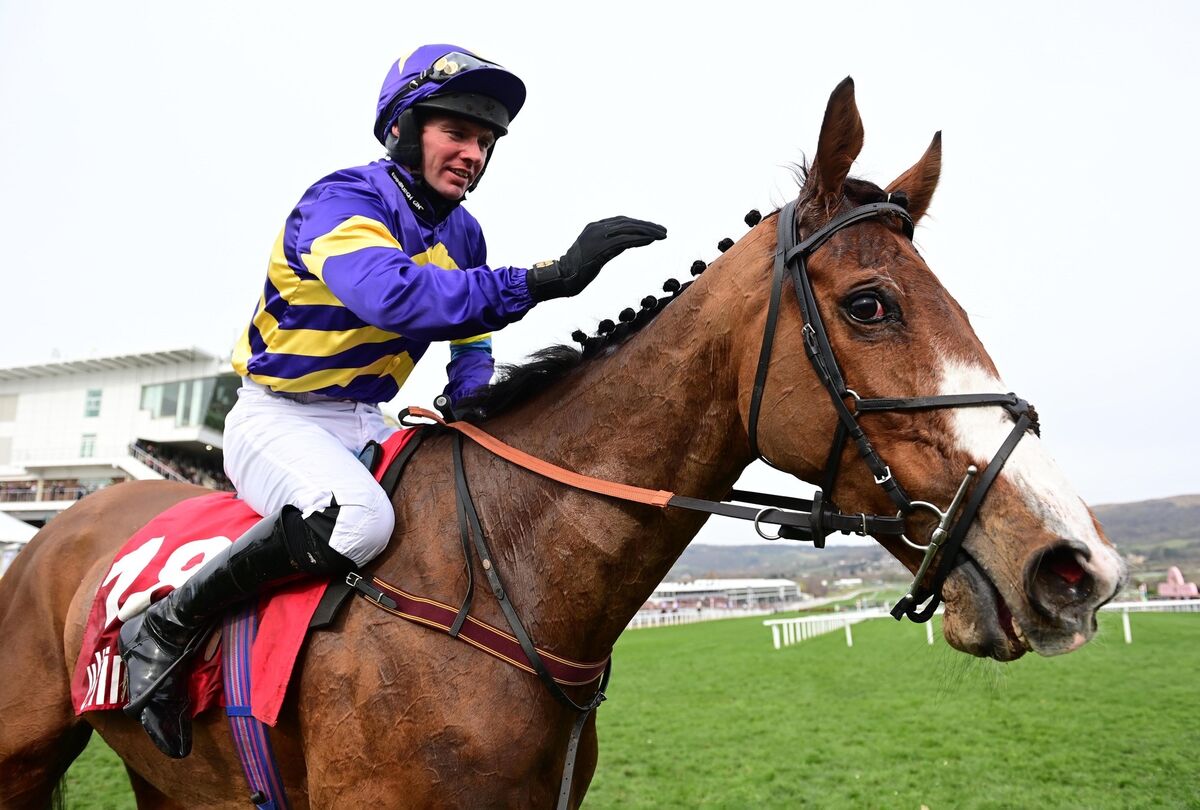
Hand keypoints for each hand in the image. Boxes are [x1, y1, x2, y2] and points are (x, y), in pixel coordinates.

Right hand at [527, 216, 666, 301]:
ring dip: (648, 232)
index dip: (639, 224)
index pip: (622, 221)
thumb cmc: (576, 270)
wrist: (562, 278)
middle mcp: (597, 228)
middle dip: (647, 226)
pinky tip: (652, 241)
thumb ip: (607, 246)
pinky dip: (640, 240)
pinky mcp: (602, 248)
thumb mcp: (593, 252)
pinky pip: (626, 241)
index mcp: (594, 227)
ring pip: (629, 229)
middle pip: (628, 223)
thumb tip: (623, 244)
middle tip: (663, 231)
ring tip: (662, 235)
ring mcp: (599, 237)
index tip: (652, 229)